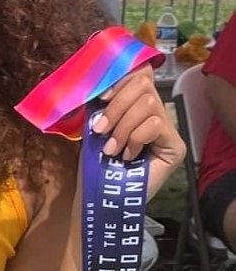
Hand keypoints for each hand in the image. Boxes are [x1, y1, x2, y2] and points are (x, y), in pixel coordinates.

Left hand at [90, 67, 184, 196]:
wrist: (99, 195)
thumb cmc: (95, 163)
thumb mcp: (95, 126)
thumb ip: (103, 104)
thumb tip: (99, 80)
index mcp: (136, 106)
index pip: (140, 75)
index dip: (121, 80)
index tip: (100, 98)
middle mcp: (156, 114)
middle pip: (143, 84)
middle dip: (117, 106)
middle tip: (101, 130)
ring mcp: (168, 130)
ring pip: (149, 104)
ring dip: (123, 126)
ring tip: (112, 148)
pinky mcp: (175, 147)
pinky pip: (154, 125)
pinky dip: (135, 138)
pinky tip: (128, 156)